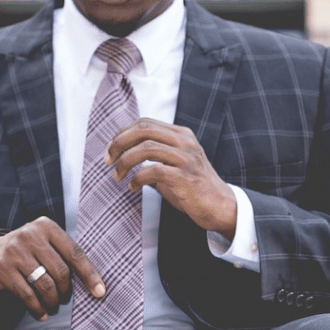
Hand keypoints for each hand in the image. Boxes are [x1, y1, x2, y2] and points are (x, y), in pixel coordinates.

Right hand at [0, 217, 104, 320]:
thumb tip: (94, 284)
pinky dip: (37, 308)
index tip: (100, 292)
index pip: (75, 253)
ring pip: (45, 285)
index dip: (89, 275)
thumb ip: (65, 256)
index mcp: (47, 227)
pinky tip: (41, 314)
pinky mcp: (2, 269)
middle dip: (66, 291)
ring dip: (53, 301)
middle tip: (65, 300)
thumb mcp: (46, 244)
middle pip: (60, 271)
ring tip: (54, 307)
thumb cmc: (28, 252)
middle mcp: (30, 236)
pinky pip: (27, 295)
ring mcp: (15, 252)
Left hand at [105, 119, 236, 239]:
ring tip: (117, 176)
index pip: (146, 123)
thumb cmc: (194, 189)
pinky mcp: (186, 177)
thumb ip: (155, 157)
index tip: (111, 149)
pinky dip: (137, 178)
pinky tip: (133, 187)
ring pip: (146, 148)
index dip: (123, 133)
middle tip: (108, 160)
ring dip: (125, 162)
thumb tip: (123, 155)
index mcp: (182, 135)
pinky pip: (153, 170)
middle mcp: (185, 142)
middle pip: (144, 130)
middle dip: (119, 143)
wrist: (221, 207)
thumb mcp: (175, 165)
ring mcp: (187, 158)